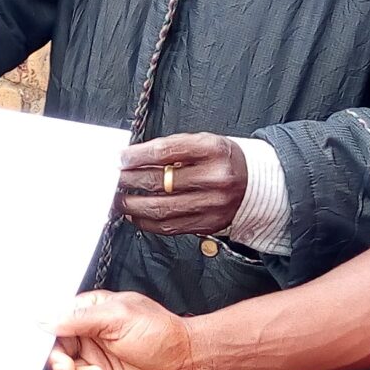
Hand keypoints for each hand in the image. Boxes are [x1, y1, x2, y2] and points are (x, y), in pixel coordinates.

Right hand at [49, 290, 204, 369]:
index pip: (57, 332)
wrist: (191, 363)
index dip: (52, 346)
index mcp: (90, 320)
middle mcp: (91, 346)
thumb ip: (79, 318)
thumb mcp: (118, 316)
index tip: (58, 356)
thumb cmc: (162, 333)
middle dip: (63, 368)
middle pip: (59, 360)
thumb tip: (44, 319)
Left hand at [117, 133, 247, 235]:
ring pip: (161, 208)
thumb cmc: (222, 159)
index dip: (136, 156)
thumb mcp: (203, 142)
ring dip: (132, 205)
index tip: (120, 159)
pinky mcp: (208, 224)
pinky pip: (170, 227)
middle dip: (129, 181)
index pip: (165, 151)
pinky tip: (136, 215)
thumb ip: (171, 149)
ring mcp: (212, 204)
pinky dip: (147, 222)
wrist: (256, 183)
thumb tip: (132, 159)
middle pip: (159, 181)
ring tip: (118, 200)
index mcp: (213, 149)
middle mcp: (215, 178)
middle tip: (114, 180)